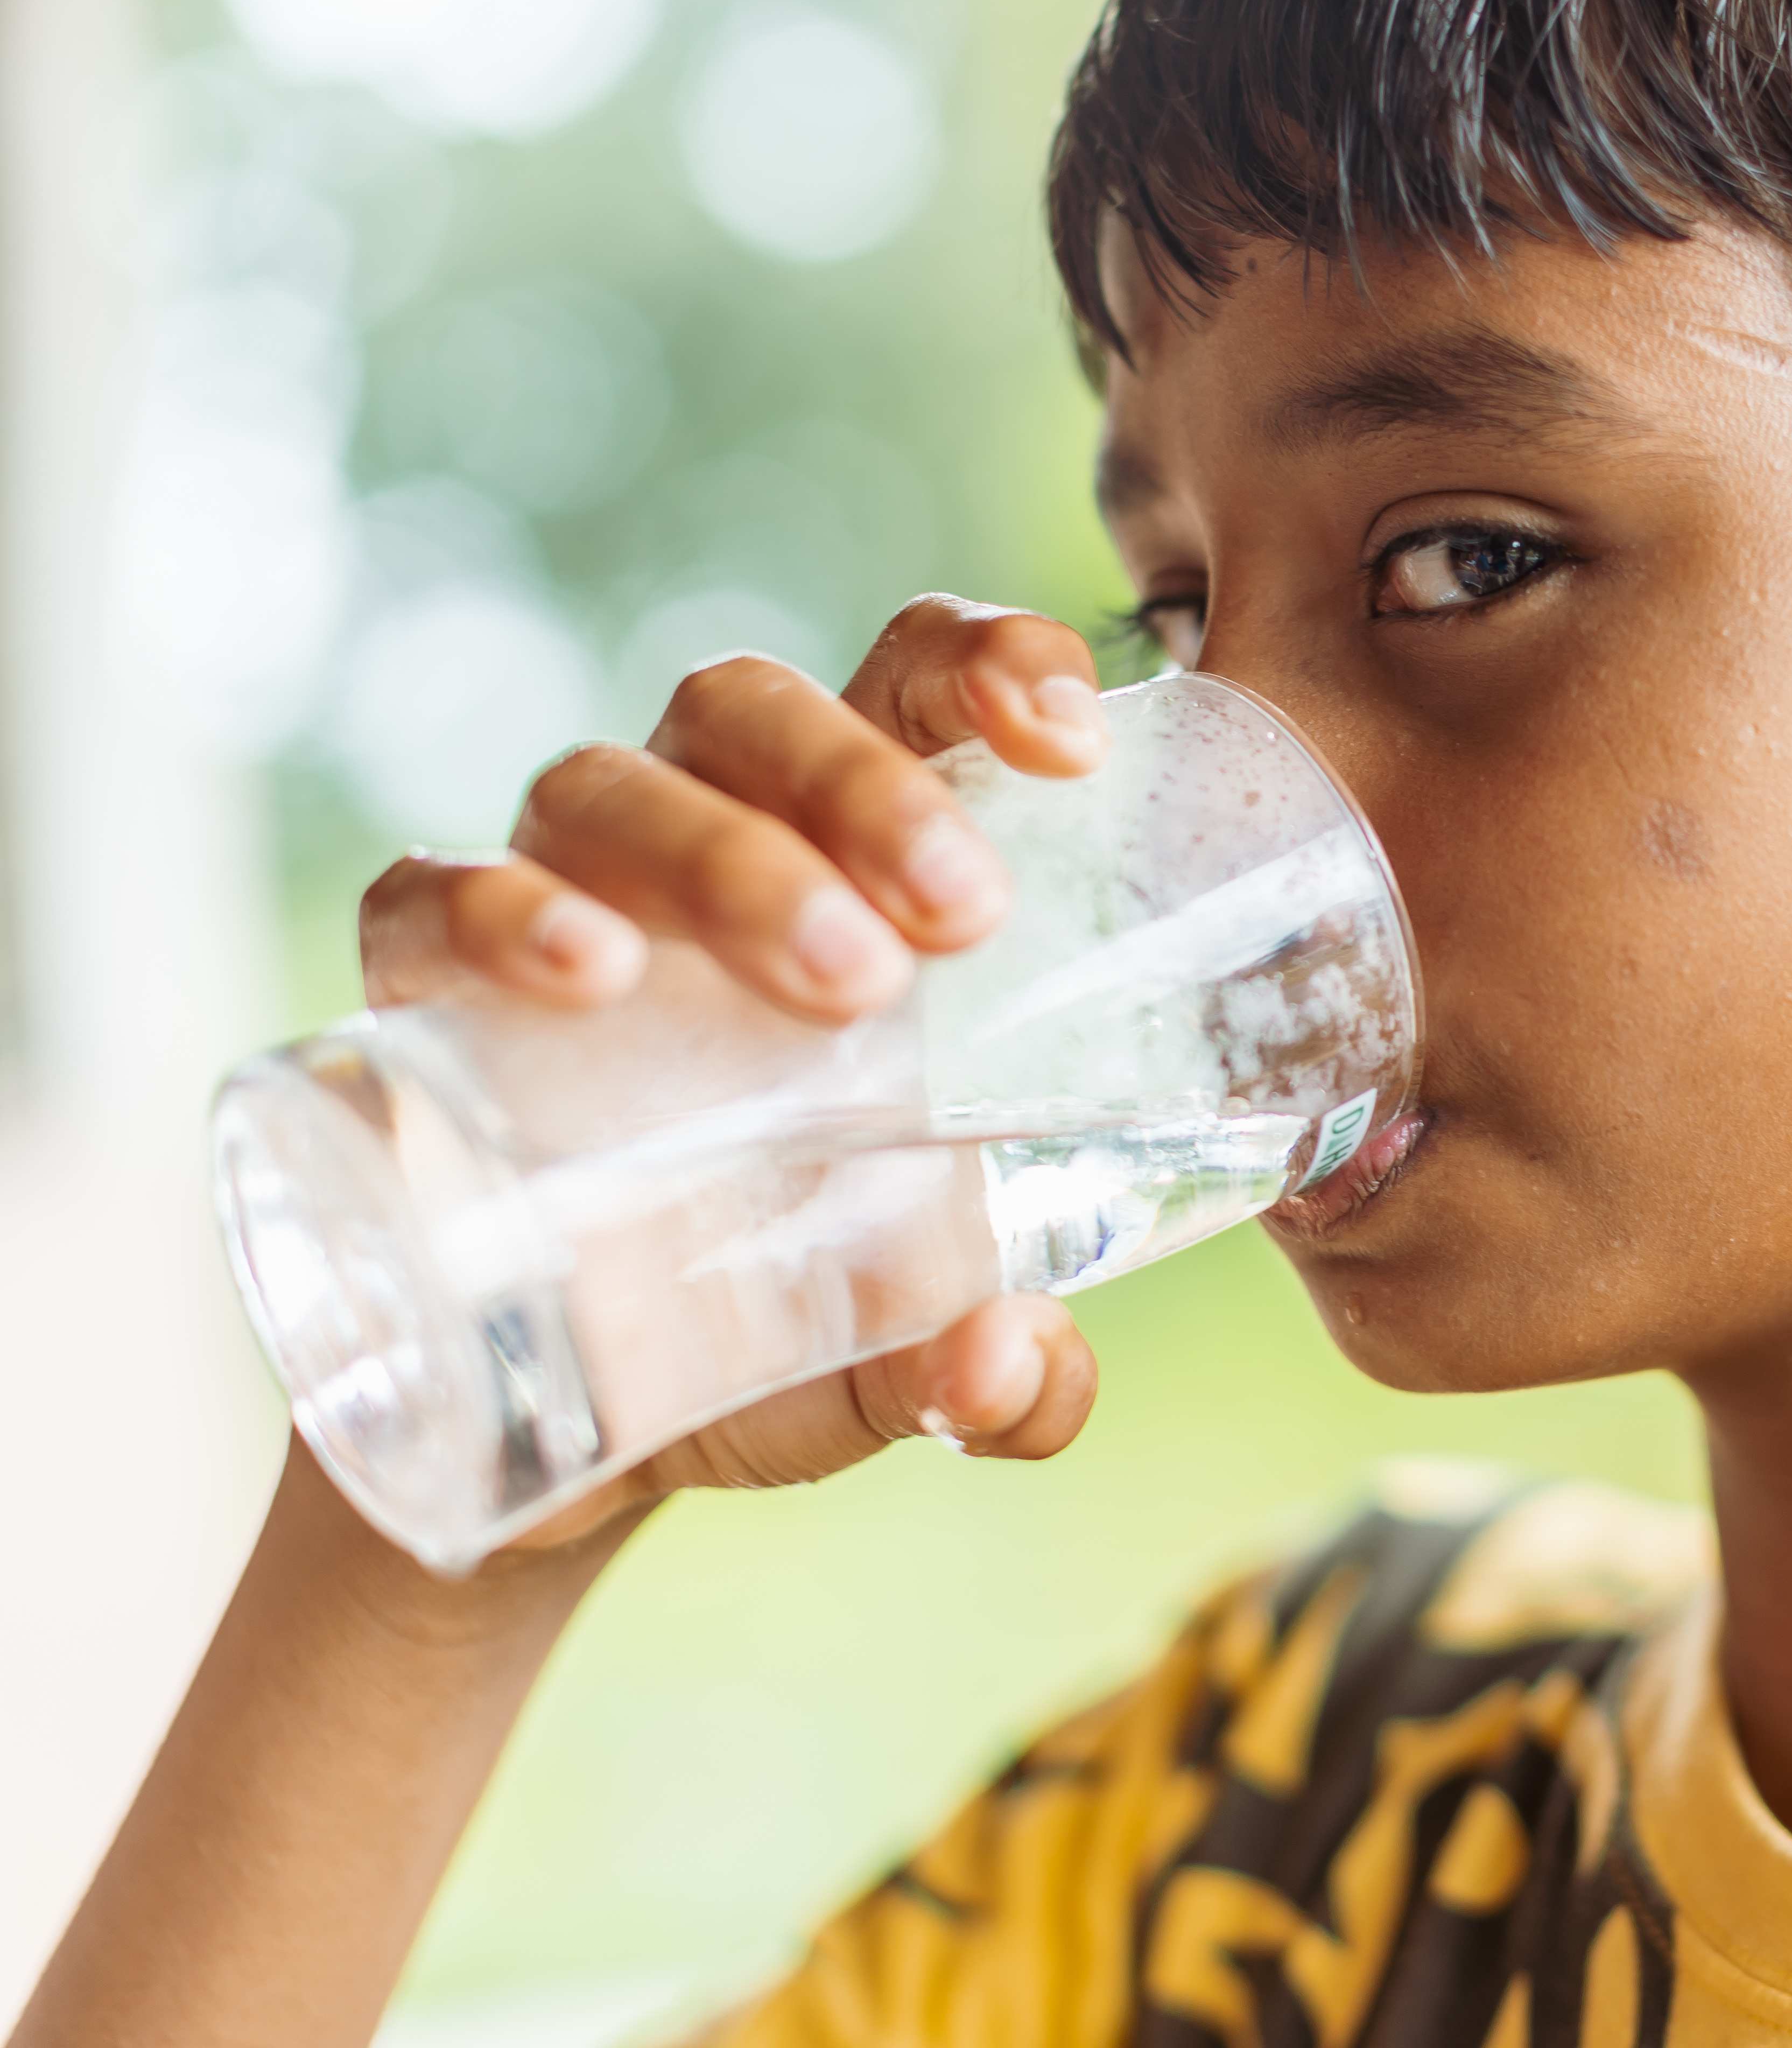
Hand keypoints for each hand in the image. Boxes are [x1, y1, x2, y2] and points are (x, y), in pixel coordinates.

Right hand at [351, 595, 1117, 1558]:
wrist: (559, 1431)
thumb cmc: (771, 1318)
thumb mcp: (897, 1362)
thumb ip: (992, 1383)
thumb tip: (1011, 1371)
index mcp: (845, 864)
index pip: (910, 681)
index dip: (988, 662)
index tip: (1069, 736)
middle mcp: (697, 844)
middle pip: (758, 713)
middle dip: (869, 786)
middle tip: (962, 917)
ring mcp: (552, 902)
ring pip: (612, 783)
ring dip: (728, 857)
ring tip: (837, 982)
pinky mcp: (420, 995)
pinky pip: (424, 894)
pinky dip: (497, 910)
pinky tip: (583, 973)